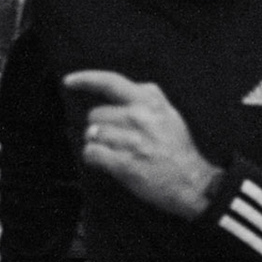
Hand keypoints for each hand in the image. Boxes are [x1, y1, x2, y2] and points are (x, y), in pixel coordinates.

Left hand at [63, 70, 221, 219]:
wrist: (192, 182)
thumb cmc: (178, 149)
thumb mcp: (171, 114)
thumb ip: (153, 97)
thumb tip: (135, 85)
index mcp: (149, 102)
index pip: (110, 82)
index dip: (85, 79)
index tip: (69, 82)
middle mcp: (139, 117)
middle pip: (95, 114)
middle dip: (99, 126)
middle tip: (116, 139)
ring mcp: (131, 141)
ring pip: (92, 135)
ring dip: (98, 144)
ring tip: (115, 152)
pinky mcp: (124, 163)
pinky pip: (92, 153)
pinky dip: (94, 158)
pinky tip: (106, 162)